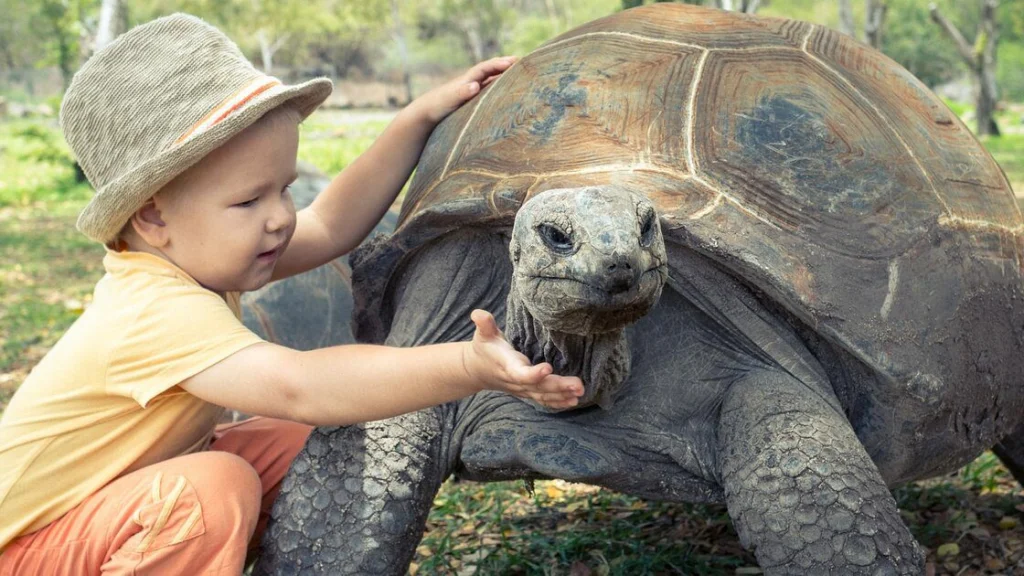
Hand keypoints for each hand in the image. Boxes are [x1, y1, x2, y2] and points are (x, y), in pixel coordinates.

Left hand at [409, 56, 516, 124]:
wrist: (425, 114)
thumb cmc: (437, 106)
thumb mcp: (448, 100)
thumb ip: (461, 92)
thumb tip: (475, 86)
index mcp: (467, 80)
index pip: (485, 68)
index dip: (499, 64)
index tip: (513, 61)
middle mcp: (471, 83)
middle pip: (491, 71)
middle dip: (505, 65)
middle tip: (523, 61)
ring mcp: (472, 92)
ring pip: (491, 81)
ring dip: (504, 76)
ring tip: (520, 74)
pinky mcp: (472, 102)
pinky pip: (489, 92)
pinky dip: (499, 89)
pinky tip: (508, 93)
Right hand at [463, 309, 583, 408]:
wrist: (477, 371)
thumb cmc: (484, 348)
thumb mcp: (483, 334)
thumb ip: (484, 324)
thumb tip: (478, 314)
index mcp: (507, 366)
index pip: (520, 373)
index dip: (533, 374)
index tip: (548, 368)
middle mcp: (516, 381)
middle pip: (539, 387)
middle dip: (559, 387)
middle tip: (578, 385)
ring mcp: (523, 389)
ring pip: (544, 395)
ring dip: (562, 395)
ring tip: (580, 392)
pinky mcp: (528, 392)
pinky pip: (544, 400)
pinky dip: (558, 402)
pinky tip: (573, 401)